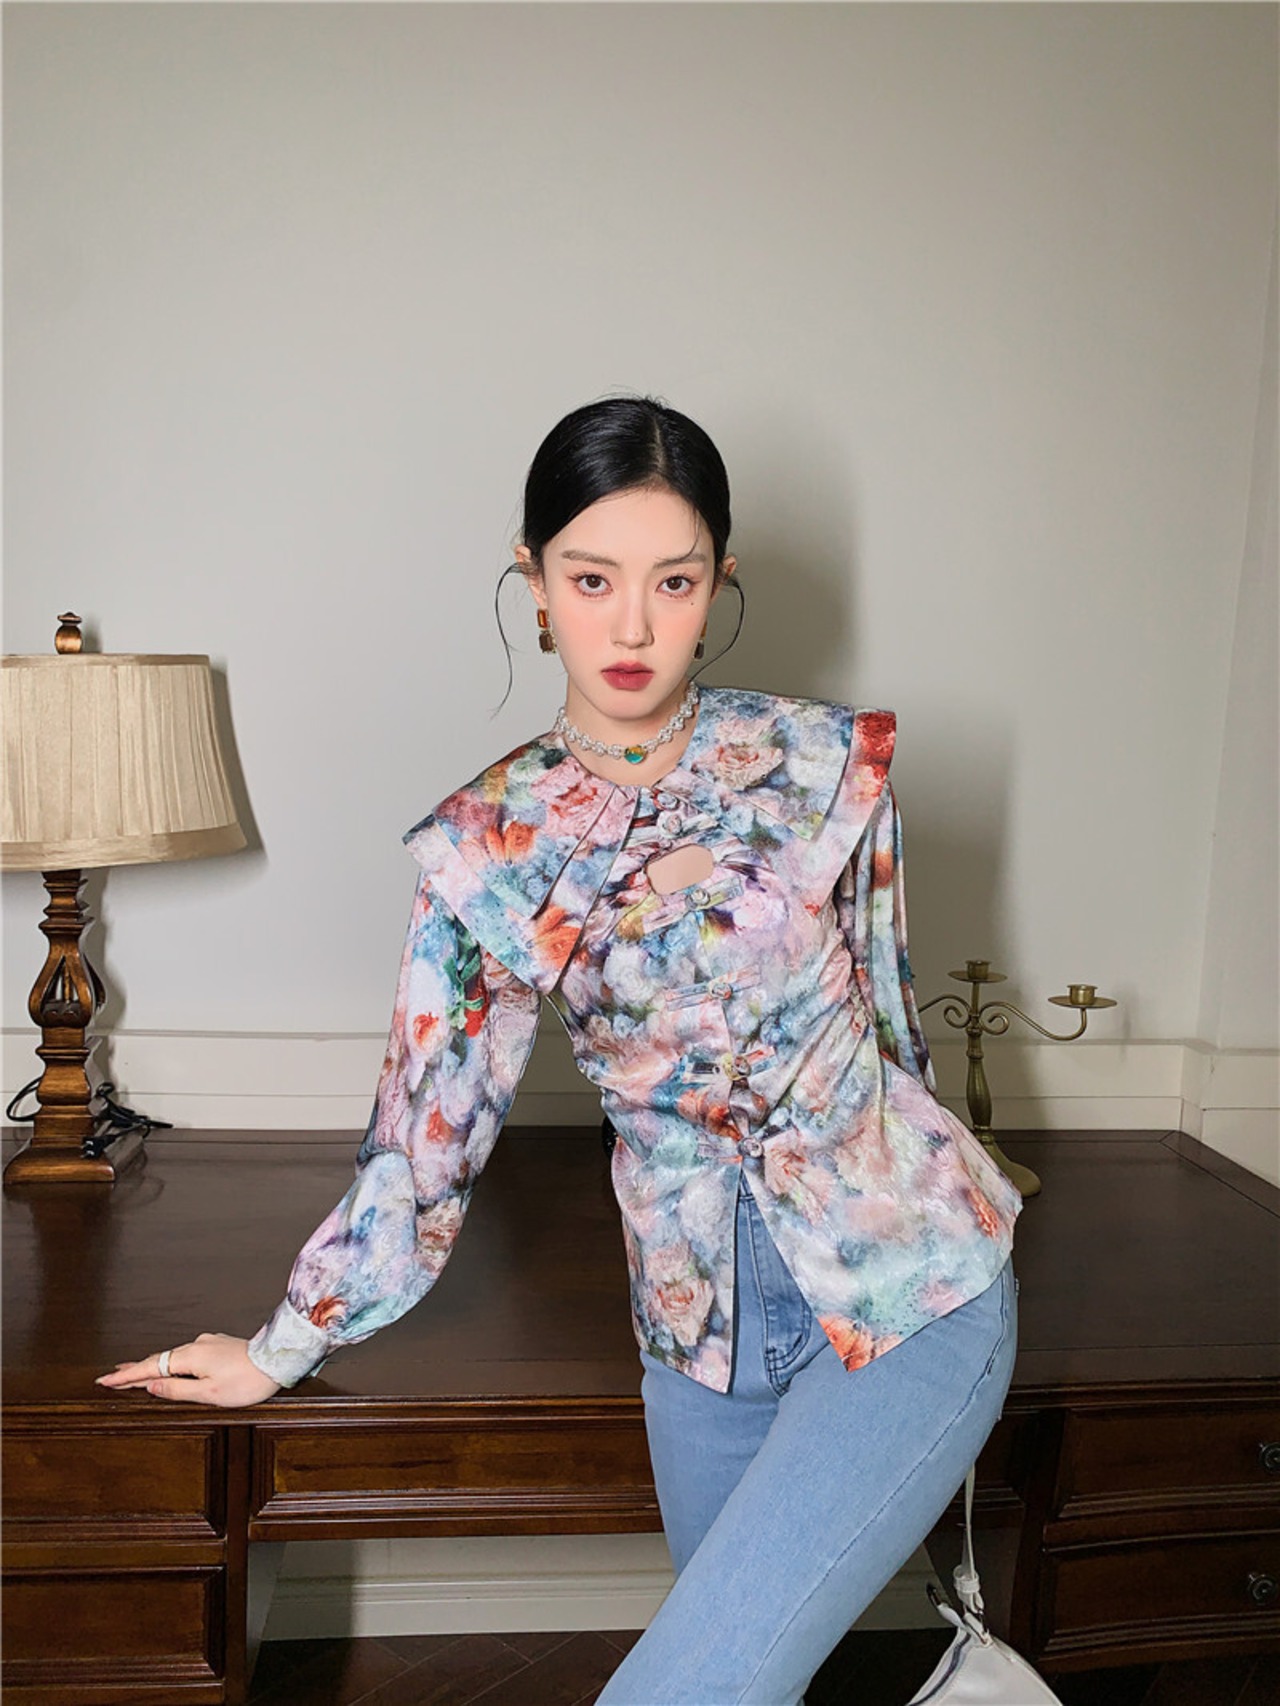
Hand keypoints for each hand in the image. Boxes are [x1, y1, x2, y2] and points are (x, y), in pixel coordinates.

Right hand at [96, 1333, 281, 1407]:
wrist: (278, 1360)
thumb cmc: (248, 1381)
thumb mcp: (209, 1394)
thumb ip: (177, 1390)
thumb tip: (151, 1385)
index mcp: (190, 1357)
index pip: (149, 1367)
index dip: (126, 1376)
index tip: (104, 1381)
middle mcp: (196, 1345)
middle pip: (158, 1359)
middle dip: (134, 1369)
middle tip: (112, 1376)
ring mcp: (208, 1343)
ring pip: (172, 1356)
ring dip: (153, 1364)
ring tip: (134, 1372)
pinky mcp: (217, 1345)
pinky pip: (186, 1354)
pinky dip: (171, 1361)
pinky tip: (170, 1365)